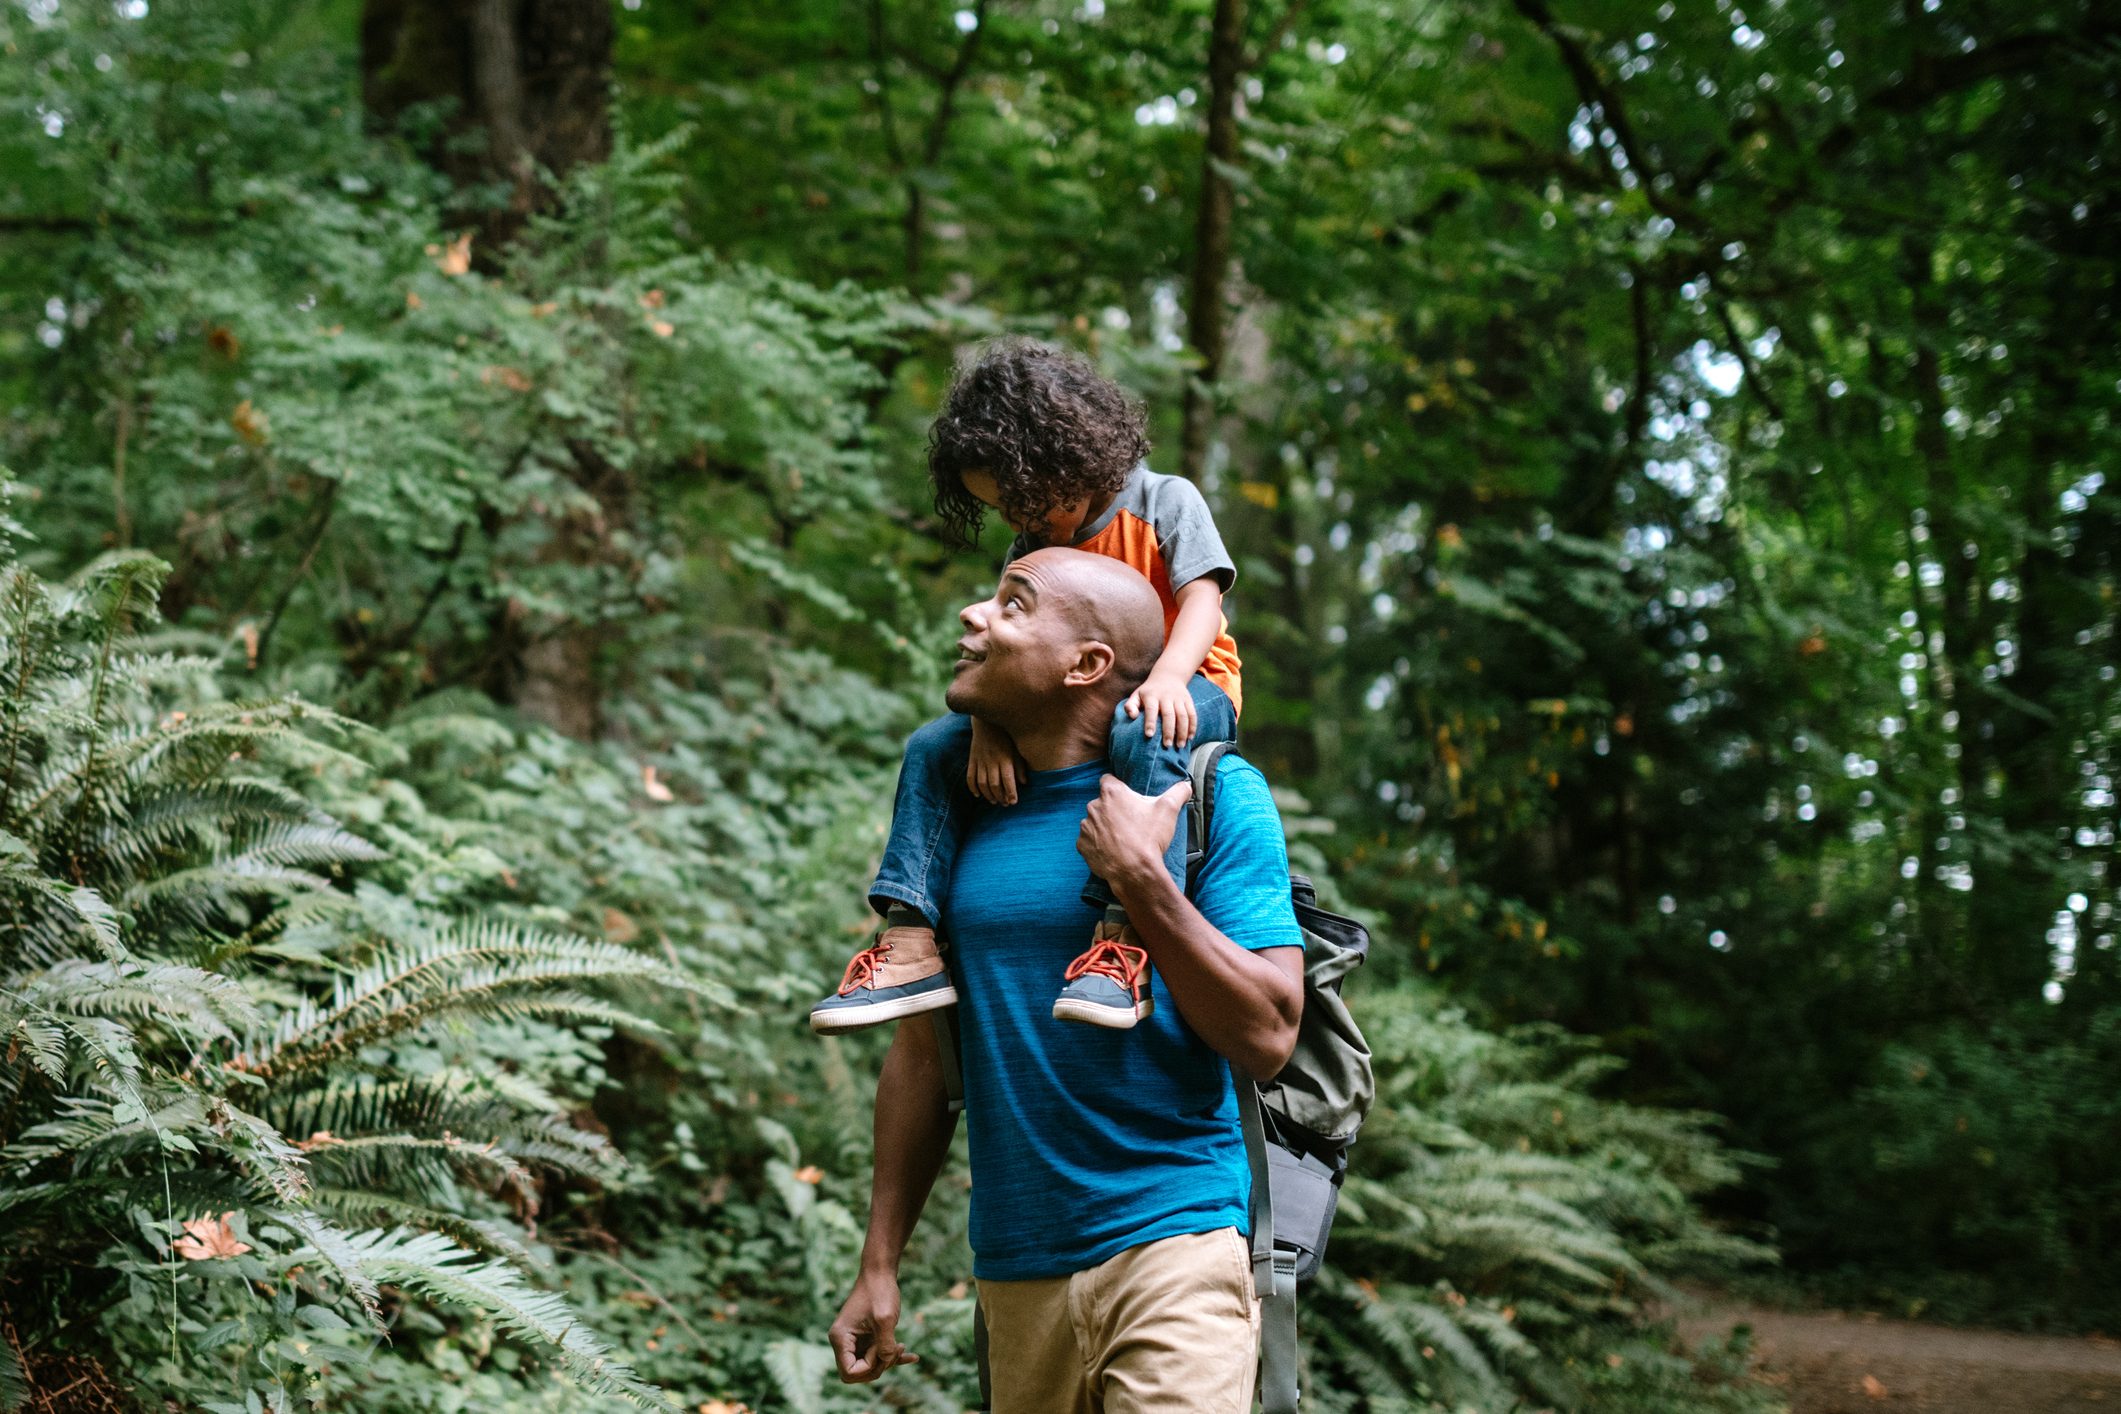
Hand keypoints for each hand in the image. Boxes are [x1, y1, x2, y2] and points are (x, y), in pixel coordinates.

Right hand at [830, 1268, 917, 1383]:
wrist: (880, 1271)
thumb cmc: (880, 1292)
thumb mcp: (886, 1319)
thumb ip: (885, 1346)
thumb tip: (885, 1362)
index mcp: (840, 1338)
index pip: (850, 1373)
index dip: (869, 1367)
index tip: (881, 1346)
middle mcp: (843, 1341)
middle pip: (856, 1373)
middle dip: (878, 1367)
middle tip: (893, 1348)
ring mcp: (853, 1340)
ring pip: (868, 1366)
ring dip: (886, 1361)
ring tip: (902, 1346)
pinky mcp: (864, 1337)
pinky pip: (875, 1355)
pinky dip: (892, 1357)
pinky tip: (912, 1355)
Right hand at [966, 721, 1027, 805]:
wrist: (987, 722)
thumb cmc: (1006, 737)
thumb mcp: (1016, 750)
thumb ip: (1020, 766)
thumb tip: (1024, 783)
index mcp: (1005, 758)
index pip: (1008, 779)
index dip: (1010, 793)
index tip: (1013, 802)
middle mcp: (992, 760)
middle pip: (994, 784)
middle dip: (1000, 797)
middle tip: (1005, 804)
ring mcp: (980, 760)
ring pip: (982, 783)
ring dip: (988, 795)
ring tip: (994, 801)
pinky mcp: (972, 759)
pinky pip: (970, 777)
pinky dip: (972, 788)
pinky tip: (978, 795)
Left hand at [1077, 776, 1192, 892]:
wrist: (1134, 871)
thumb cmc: (1149, 838)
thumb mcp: (1168, 810)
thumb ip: (1178, 792)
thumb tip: (1186, 785)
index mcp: (1112, 793)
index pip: (1108, 780)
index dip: (1118, 787)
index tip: (1127, 798)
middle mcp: (1094, 806)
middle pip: (1103, 802)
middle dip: (1113, 809)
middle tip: (1130, 822)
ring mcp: (1086, 827)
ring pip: (1095, 822)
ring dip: (1104, 827)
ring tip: (1122, 839)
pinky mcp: (1082, 845)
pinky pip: (1088, 841)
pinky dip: (1097, 844)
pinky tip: (1112, 850)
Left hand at [1123, 674, 1198, 749]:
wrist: (1168, 676)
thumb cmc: (1148, 692)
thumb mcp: (1137, 695)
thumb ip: (1130, 706)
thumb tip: (1132, 716)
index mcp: (1151, 695)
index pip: (1151, 709)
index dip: (1150, 722)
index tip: (1149, 735)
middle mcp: (1166, 696)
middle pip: (1169, 714)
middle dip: (1168, 731)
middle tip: (1167, 745)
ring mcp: (1179, 698)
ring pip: (1183, 715)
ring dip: (1183, 732)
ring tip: (1180, 746)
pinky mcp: (1188, 700)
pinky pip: (1192, 714)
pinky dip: (1193, 727)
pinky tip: (1190, 738)